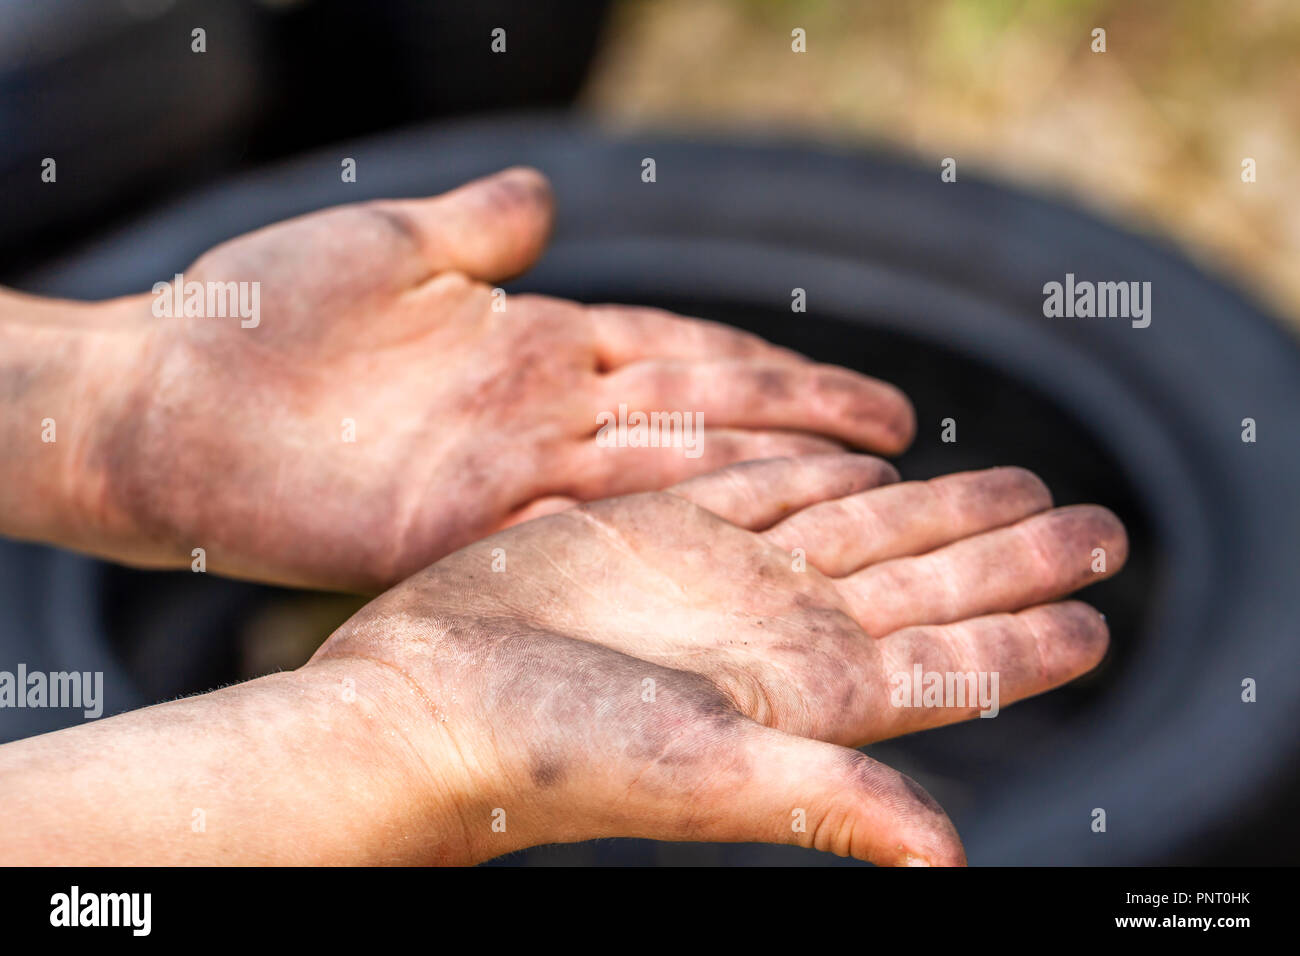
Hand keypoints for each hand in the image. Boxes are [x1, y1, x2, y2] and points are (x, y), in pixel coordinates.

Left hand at [54, 168, 912, 589]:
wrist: (170, 402)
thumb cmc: (265, 316)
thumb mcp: (388, 244)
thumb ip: (477, 227)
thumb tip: (548, 197)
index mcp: (539, 344)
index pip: (688, 353)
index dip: (780, 372)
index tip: (865, 393)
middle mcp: (544, 412)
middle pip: (703, 410)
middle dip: (806, 425)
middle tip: (903, 443)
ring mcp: (511, 469)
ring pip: (667, 466)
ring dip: (763, 477)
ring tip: (862, 493)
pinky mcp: (465, 523)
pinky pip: (587, 517)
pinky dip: (665, 519)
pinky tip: (744, 529)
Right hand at [314, 454, 1126, 864]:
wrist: (425, 705)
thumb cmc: (546, 754)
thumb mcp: (699, 773)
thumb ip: (825, 798)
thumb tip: (950, 859)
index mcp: (803, 695)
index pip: (948, 667)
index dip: (1026, 641)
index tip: (1099, 620)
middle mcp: (776, 636)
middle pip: (927, 586)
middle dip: (1013, 557)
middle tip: (1101, 529)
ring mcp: (721, 580)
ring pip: (862, 530)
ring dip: (941, 509)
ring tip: (1019, 487)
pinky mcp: (660, 528)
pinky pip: (769, 487)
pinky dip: (827, 472)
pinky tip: (875, 465)